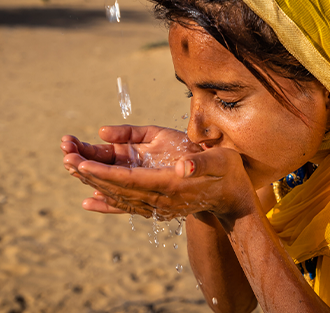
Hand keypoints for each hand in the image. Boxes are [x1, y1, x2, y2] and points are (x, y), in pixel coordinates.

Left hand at [61, 125, 252, 219]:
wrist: (230, 196)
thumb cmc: (226, 172)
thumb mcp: (218, 162)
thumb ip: (200, 164)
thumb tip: (183, 168)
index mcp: (170, 185)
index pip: (130, 180)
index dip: (104, 173)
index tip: (81, 163)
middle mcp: (159, 199)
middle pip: (117, 188)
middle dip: (90, 173)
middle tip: (65, 158)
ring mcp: (156, 205)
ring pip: (117, 195)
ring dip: (93, 182)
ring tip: (71, 167)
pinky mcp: (156, 205)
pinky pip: (125, 205)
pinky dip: (105, 203)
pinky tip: (88, 200)